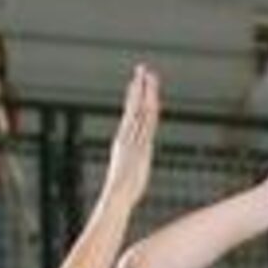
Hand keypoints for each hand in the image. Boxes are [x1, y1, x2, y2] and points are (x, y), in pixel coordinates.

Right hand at [102, 65, 159, 210]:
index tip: (138, 83)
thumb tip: (130, 176)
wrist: (116, 198)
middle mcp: (127, 138)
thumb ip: (131, 172)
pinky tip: (151, 97)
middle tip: (143, 68)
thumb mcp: (127, 180)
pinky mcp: (138, 145)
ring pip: (140, 112)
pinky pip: (144, 123)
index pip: (131, 115)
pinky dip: (147, 109)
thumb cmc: (120, 194)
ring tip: (149, 75)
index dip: (135, 98)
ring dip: (145, 92)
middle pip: (135, 108)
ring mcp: (132, 141)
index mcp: (123, 142)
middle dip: (140, 87)